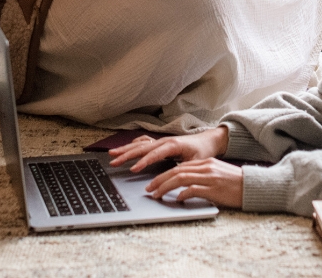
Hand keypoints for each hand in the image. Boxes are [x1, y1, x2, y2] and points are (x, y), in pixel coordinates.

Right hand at [108, 126, 229, 171]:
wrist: (209, 140)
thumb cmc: (203, 151)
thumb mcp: (197, 162)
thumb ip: (185, 170)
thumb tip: (174, 180)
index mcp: (173, 145)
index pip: (155, 154)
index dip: (143, 162)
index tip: (133, 169)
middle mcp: (165, 141)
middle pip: (142, 147)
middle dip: (127, 154)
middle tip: (114, 161)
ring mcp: (161, 141)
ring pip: (140, 144)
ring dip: (126, 149)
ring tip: (112, 154)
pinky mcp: (160, 143)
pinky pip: (144, 143)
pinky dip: (133, 146)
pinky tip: (126, 149)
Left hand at [144, 158, 243, 207]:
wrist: (252, 186)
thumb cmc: (235, 184)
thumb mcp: (217, 174)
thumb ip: (201, 176)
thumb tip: (184, 186)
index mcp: (206, 163)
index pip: (179, 167)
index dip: (163, 175)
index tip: (154, 183)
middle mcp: (206, 167)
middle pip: (176, 171)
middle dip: (159, 180)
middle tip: (149, 189)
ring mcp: (209, 177)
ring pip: (180, 178)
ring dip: (165, 187)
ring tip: (156, 195)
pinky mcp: (213, 188)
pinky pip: (192, 189)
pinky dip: (182, 194)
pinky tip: (177, 200)